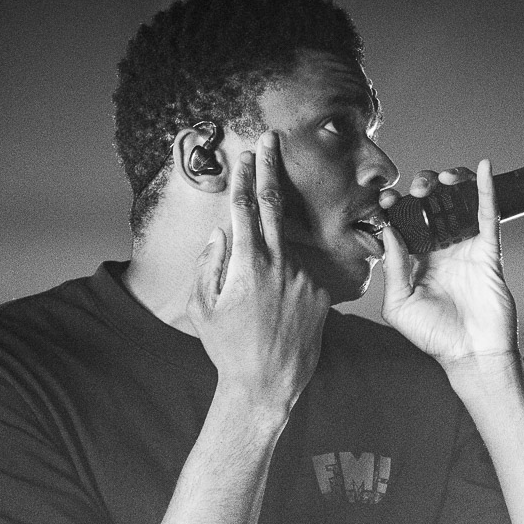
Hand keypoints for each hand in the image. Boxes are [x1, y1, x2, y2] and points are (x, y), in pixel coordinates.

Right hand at [187, 131, 329, 415]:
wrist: (267, 384)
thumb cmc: (227, 347)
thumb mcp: (202, 306)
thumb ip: (209, 262)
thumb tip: (221, 231)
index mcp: (248, 264)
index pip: (246, 207)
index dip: (244, 176)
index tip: (246, 152)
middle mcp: (281, 264)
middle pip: (275, 205)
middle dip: (270, 169)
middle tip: (270, 140)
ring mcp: (305, 277)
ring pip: (285, 251)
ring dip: (271, 260)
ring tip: (260, 300)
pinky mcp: (322, 294)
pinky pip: (299, 276)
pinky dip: (286, 283)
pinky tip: (277, 315)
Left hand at [379, 160, 517, 370]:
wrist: (471, 354)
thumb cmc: (433, 335)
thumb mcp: (399, 305)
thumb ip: (393, 268)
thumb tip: (388, 231)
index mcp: (415, 260)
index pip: (405, 222)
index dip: (396, 206)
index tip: (387, 198)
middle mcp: (439, 249)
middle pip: (431, 205)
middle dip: (422, 189)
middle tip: (418, 188)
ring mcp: (464, 247)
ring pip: (458, 203)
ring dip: (450, 184)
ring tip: (442, 180)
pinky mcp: (488, 250)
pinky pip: (487, 214)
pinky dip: (486, 189)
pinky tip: (482, 167)